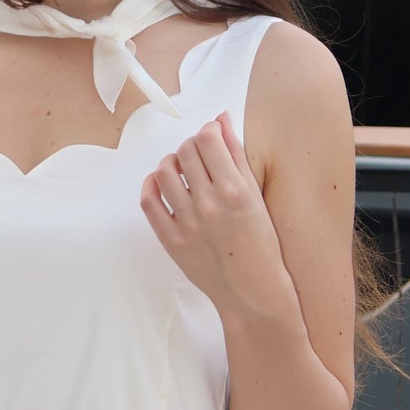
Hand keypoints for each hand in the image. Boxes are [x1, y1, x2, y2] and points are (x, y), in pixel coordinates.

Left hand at [139, 109, 291, 315]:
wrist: (250, 290)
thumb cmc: (260, 243)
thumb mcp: (255, 195)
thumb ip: (237, 155)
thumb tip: (220, 119)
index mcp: (235, 190)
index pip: (208, 139)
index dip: (208, 132)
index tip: (212, 139)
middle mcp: (209, 204)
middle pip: (185, 151)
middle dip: (191, 147)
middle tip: (199, 158)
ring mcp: (187, 223)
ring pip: (164, 171)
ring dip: (171, 163)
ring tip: (182, 171)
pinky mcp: (171, 239)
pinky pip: (149, 202)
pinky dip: (152, 186)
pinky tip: (161, 184)